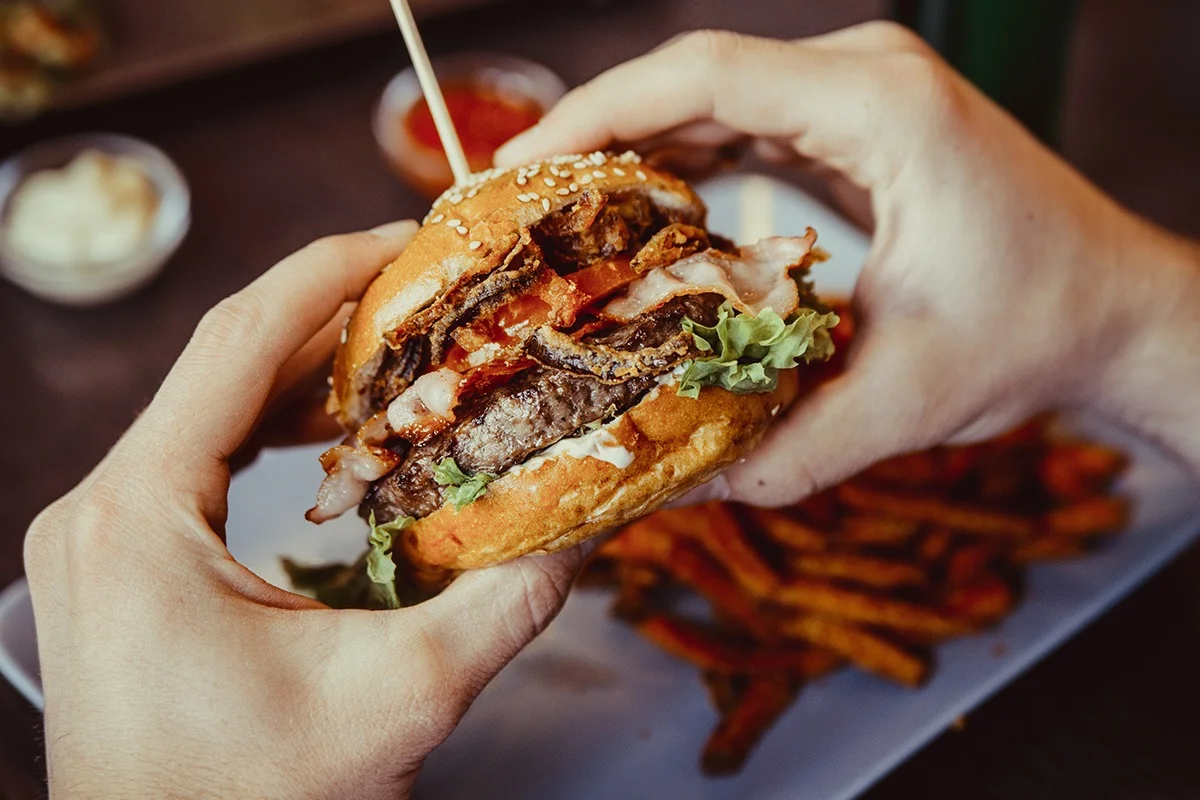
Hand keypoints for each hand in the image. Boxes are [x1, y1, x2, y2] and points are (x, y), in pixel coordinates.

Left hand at [24, 221, 586, 798]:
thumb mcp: (398, 703)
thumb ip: (505, 605)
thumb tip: (588, 526)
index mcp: (141, 515)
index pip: (237, 342)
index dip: (329, 273)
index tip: (408, 238)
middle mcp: (102, 509)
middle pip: (223, 363)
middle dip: (330, 316)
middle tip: (427, 289)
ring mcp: (101, 535)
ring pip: (209, 406)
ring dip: (303, 372)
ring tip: (398, 349)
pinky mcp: (119, 562)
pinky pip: (198, 457)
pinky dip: (272, 426)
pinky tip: (332, 429)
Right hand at [498, 24, 1199, 501]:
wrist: (1114, 310)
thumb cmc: (1036, 332)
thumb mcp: (904, 402)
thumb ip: (779, 449)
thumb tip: (665, 488)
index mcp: (881, 109)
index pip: (706, 76)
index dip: (599, 113)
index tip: (521, 169)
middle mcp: (867, 77)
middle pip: (695, 79)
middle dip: (596, 137)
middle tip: (518, 208)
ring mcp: (862, 93)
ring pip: (713, 98)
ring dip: (633, 149)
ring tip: (557, 216)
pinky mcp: (855, 123)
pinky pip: (745, 124)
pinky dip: (682, 163)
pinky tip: (636, 217)